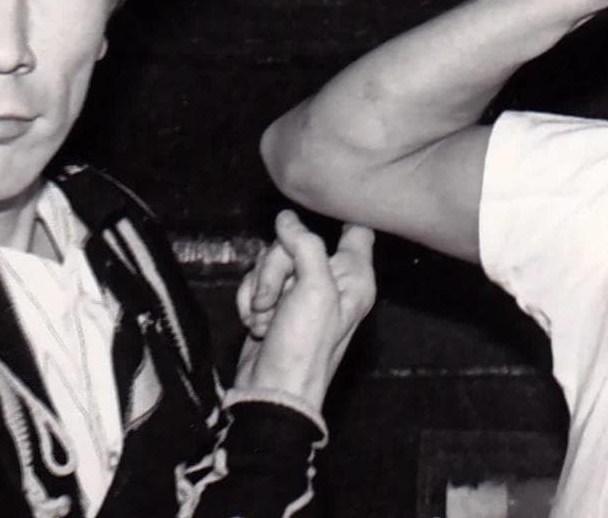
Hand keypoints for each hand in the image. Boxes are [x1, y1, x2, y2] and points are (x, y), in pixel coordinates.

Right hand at [233, 210, 376, 411]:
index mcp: (356, 277)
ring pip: (273, 261)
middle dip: (276, 268)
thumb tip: (287, 219)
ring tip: (266, 319)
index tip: (311, 216)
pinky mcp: (277, 304)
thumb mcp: (314, 290)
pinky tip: (256, 324)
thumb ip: (305, 246)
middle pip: (299, 242)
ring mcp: (303, 294)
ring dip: (261, 288)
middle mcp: (333, 282)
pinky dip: (250, 301)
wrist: (272, 391)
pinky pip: (258, 282)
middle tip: (275, 299)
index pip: (357, 229)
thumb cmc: (304, 347)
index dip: (336, 218)